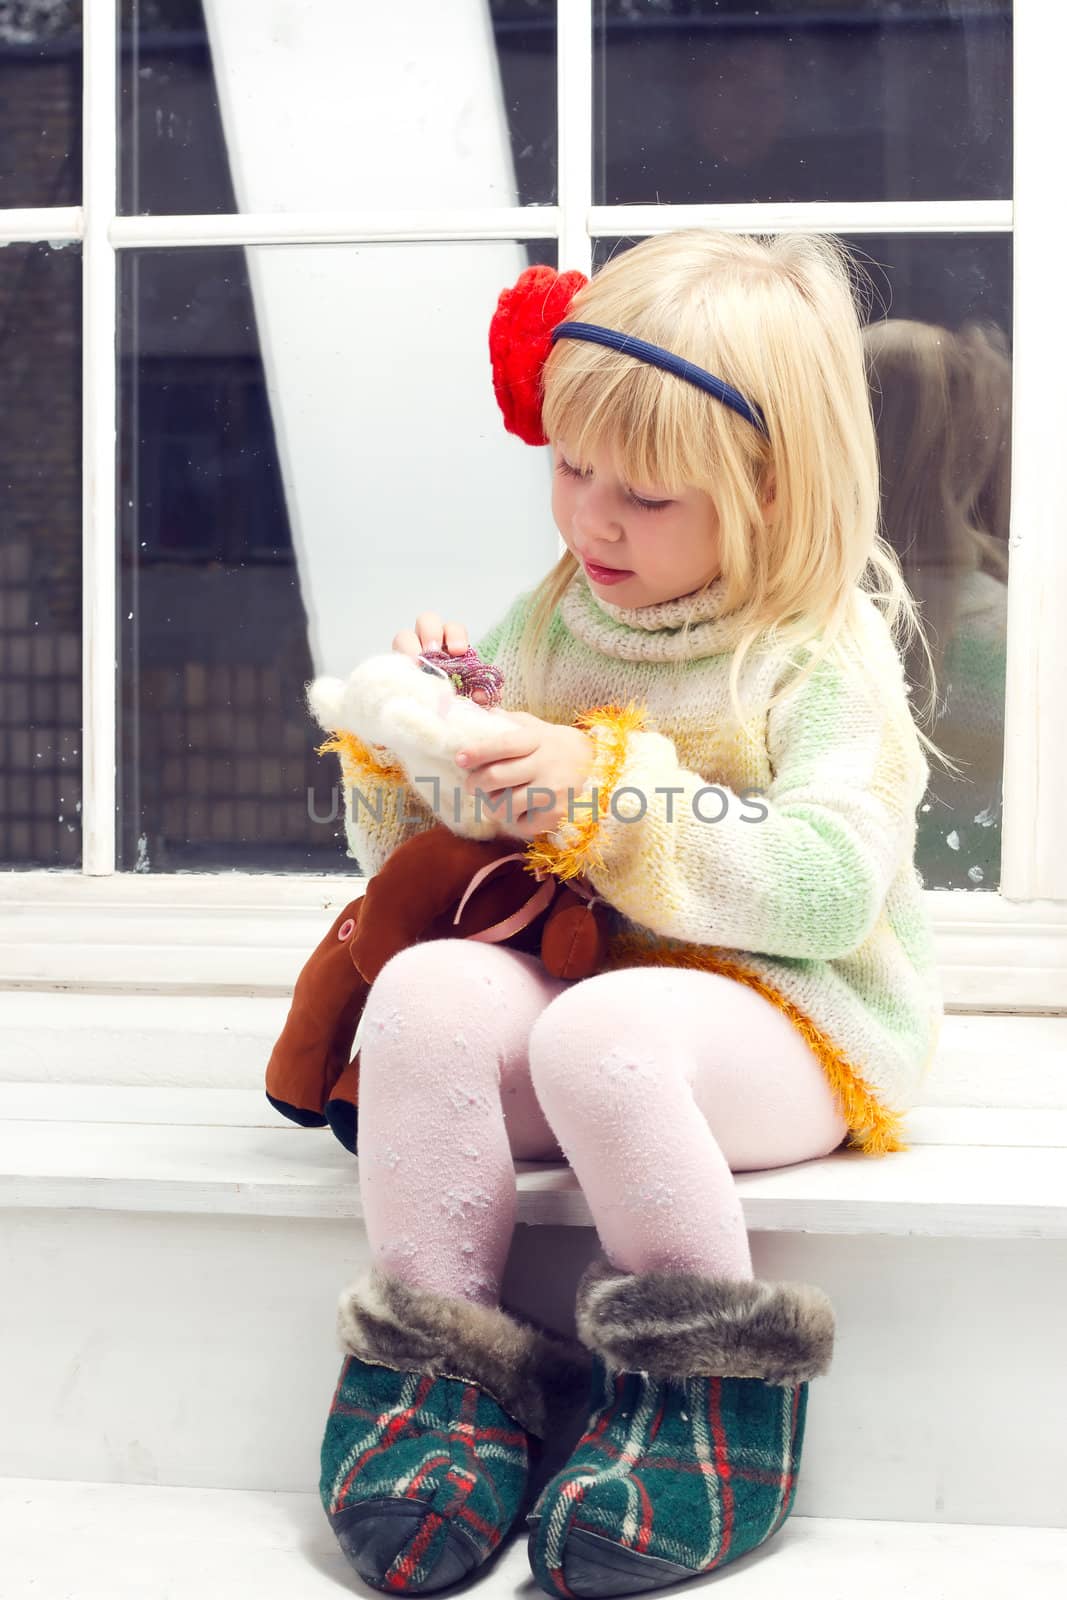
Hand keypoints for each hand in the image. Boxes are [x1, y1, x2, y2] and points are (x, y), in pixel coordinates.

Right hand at [392, 612, 493, 705]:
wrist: (438, 719)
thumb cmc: (457, 702)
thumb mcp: (471, 697)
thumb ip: (479, 693)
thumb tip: (480, 695)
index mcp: (450, 645)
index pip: (453, 628)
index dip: (455, 635)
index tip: (458, 651)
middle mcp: (429, 644)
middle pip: (426, 620)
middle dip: (430, 632)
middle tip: (433, 651)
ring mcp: (409, 654)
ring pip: (404, 636)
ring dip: (410, 647)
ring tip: (416, 664)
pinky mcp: (396, 669)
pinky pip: (393, 660)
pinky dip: (399, 666)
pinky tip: (405, 679)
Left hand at [455, 711, 596, 841]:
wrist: (595, 765)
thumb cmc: (555, 745)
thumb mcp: (536, 726)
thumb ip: (508, 721)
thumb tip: (477, 713)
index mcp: (537, 739)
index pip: (503, 744)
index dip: (478, 752)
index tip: (459, 758)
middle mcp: (545, 764)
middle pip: (496, 777)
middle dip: (475, 784)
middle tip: (472, 786)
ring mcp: (552, 790)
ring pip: (504, 805)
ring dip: (492, 805)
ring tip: (495, 800)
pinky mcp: (556, 814)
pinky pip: (521, 824)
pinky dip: (513, 821)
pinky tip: (518, 812)